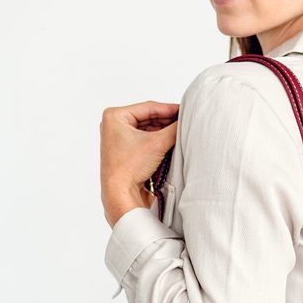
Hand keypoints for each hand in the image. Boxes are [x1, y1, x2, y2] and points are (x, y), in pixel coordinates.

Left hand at [100, 100, 179, 226]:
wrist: (120, 195)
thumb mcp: (157, 143)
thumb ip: (175, 129)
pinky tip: (172, 141)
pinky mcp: (126, 150)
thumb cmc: (128, 169)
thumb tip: (188, 120)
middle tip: (186, 122)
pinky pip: (146, 139)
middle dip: (168, 121)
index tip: (186, 110)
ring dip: (165, 131)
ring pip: (149, 129)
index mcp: (115, 116)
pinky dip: (159, 140)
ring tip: (181, 132)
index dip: (170, 109)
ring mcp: (120, 138)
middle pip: (149, 118)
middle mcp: (115, 125)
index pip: (149, 107)